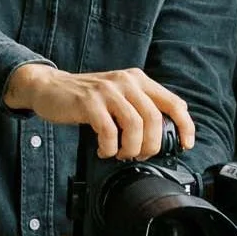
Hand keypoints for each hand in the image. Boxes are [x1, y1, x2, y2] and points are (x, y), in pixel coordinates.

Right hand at [3, 63, 194, 158]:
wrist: (50, 88)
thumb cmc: (88, 99)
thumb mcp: (119, 96)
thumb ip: (139, 108)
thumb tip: (161, 137)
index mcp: (139, 80)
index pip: (174, 102)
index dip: (185, 126)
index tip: (185, 145)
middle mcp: (126, 81)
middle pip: (155, 119)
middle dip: (151, 145)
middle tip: (139, 155)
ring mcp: (108, 90)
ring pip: (135, 125)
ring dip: (131, 148)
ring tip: (120, 154)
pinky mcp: (89, 102)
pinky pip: (109, 131)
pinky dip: (110, 148)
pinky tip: (104, 150)